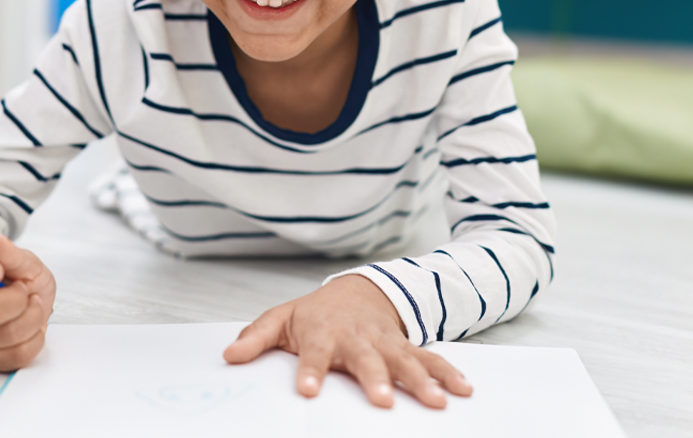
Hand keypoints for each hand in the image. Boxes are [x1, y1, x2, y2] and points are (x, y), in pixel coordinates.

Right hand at [0, 235, 55, 371]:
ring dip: (33, 317)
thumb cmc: (22, 279)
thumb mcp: (23, 261)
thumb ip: (10, 254)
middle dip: (17, 299)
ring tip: (32, 305)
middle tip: (24, 289)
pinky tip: (32, 326)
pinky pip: (18, 354)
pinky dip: (35, 338)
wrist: (33, 303)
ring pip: (7, 335)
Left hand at [223, 274, 471, 407]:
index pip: (313, 354)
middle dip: (375, 379)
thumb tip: (229, 356)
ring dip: (421, 380)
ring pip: (405, 361)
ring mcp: (385, 343)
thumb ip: (256, 339)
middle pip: (366, 360)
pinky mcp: (406, 347)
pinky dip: (449, 373)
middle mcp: (357, 338)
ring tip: (436, 401)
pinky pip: (430, 360)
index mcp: (322, 333)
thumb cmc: (314, 314)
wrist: (356, 292)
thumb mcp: (280, 320)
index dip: (311, 371)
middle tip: (381, 401)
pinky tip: (464, 390)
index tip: (308, 391)